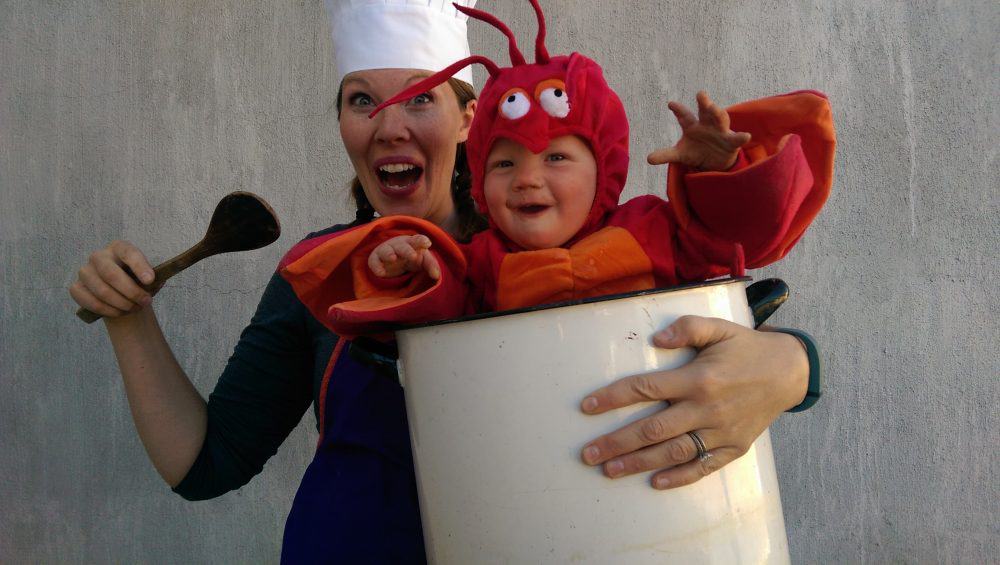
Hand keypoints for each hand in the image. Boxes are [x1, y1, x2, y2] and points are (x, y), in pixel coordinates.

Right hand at [69, 240, 155, 318]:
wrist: (121, 294)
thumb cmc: (137, 281)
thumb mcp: (149, 277)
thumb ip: (153, 278)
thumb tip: (153, 282)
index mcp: (118, 248)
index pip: (128, 253)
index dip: (139, 266)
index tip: (150, 280)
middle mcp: (98, 256)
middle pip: (111, 274)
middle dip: (131, 292)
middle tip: (146, 302)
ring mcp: (84, 271)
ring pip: (102, 291)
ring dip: (122, 304)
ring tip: (135, 308)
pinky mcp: (76, 288)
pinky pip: (91, 302)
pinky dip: (108, 311)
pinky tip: (120, 312)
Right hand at [368, 234, 440, 279]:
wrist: (393, 258)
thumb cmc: (411, 257)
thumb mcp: (423, 260)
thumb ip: (431, 265)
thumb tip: (437, 276)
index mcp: (412, 243)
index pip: (418, 240)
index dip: (421, 241)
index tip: (427, 243)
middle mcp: (399, 245)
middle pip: (403, 246)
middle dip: (407, 250)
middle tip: (413, 256)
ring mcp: (386, 251)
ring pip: (386, 250)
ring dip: (389, 254)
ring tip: (393, 259)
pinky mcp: (375, 259)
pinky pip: (374, 261)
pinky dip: (376, 266)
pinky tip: (381, 273)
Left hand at [579, 315, 807, 488]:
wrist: (790, 372)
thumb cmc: (746, 348)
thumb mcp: (719, 328)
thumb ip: (687, 329)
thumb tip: (657, 340)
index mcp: (698, 378)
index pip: (646, 388)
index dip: (613, 398)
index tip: (587, 407)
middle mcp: (706, 408)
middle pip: (653, 429)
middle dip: (617, 442)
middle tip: (588, 454)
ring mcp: (720, 431)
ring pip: (673, 452)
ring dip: (639, 463)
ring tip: (609, 471)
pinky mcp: (733, 447)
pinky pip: (703, 467)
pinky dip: (679, 477)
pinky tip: (655, 483)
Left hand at [646, 91, 750, 171]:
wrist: (715, 162)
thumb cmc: (696, 151)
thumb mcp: (680, 154)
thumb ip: (666, 154)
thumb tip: (648, 159)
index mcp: (692, 125)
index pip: (684, 116)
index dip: (678, 110)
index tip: (670, 104)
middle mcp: (707, 124)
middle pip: (705, 111)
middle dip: (704, 102)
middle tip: (701, 94)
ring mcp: (720, 131)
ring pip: (721, 119)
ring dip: (719, 113)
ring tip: (716, 108)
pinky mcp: (731, 142)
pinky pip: (736, 138)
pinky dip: (741, 137)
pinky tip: (746, 136)